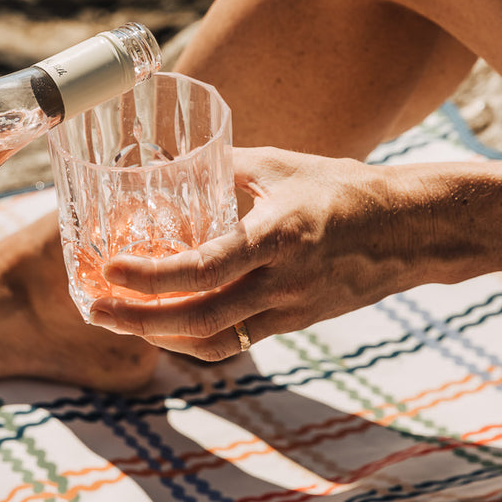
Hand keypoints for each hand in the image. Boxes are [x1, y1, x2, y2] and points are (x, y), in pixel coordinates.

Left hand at [86, 147, 430, 360]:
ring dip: (159, 336)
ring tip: (116, 319)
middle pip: (200, 319)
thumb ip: (223, 164)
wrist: (410, 230)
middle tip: (92, 309)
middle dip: (139, 320)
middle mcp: (282, 281)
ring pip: (214, 340)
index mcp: (277, 236)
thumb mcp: (280, 165)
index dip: (153, 276)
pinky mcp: (295, 323)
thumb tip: (170, 160)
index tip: (111, 268)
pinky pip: (235, 340)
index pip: (206, 268)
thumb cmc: (342, 188)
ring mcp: (290, 310)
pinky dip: (192, 337)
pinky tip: (163, 324)